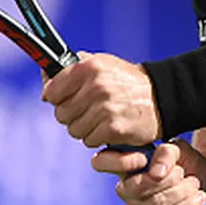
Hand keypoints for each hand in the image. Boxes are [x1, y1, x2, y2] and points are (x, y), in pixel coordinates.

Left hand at [42, 51, 161, 147]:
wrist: (161, 96)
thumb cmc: (126, 81)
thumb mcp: (101, 64)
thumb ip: (71, 69)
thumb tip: (45, 82)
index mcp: (89, 67)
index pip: (52, 91)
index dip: (57, 97)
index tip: (67, 97)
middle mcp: (96, 87)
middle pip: (61, 114)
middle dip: (72, 114)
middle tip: (88, 109)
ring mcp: (105, 109)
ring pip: (74, 130)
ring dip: (85, 127)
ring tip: (101, 117)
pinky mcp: (114, 129)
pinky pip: (89, 140)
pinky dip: (97, 137)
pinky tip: (110, 126)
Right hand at [96, 139, 205, 204]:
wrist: (202, 187)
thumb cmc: (184, 165)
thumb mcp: (178, 150)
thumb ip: (166, 152)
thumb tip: (157, 171)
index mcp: (125, 165)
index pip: (102, 161)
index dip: (121, 161)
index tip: (143, 158)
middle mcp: (124, 189)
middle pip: (139, 187)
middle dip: (170, 178)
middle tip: (184, 173)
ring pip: (157, 203)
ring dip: (183, 192)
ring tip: (194, 184)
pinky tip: (198, 198)